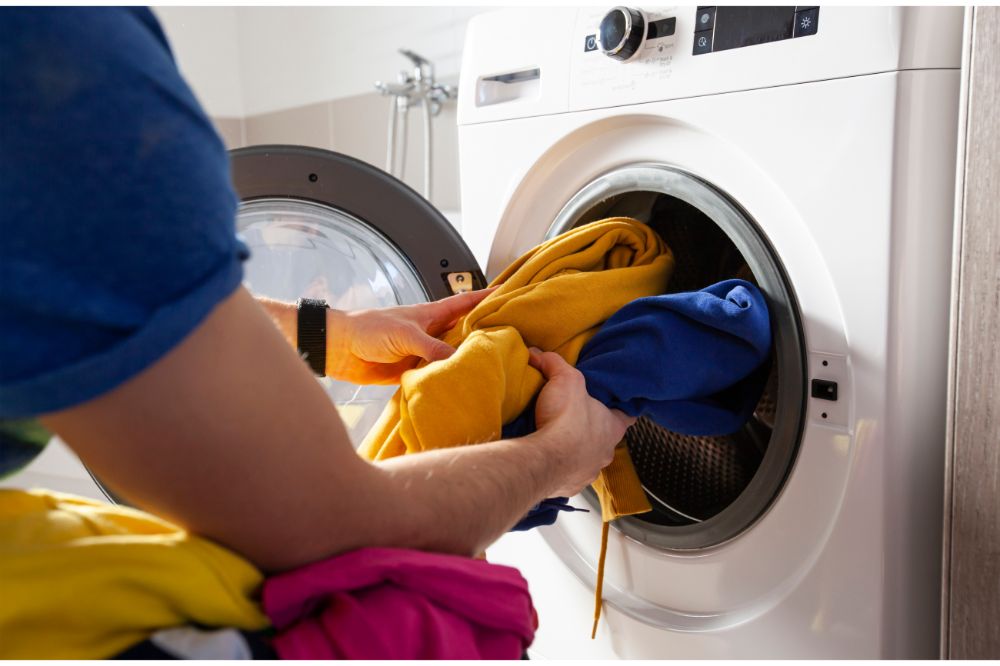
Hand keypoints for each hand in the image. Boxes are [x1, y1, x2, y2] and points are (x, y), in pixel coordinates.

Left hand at [326, 288, 495, 383]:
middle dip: (486, 334)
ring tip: (494, 368)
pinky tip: (462, 387)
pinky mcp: (414, 372)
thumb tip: (457, 361)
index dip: (487, 297)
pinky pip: (438, 377)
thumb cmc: (368, 328)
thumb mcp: (405, 334)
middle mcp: (432, 333)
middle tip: (513, 340)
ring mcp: (424, 353)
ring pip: (454, 356)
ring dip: (467, 362)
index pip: (466, 302)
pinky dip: (448, 381)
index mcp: (432, 314)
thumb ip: (432, 347)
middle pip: (466, 332)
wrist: (339, 349)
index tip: (510, 293)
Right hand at [528, 349, 634, 497]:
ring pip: (586, 458)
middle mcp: (606, 452)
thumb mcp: (564, 379)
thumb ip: (554, 364)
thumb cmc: (564, 421)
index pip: (628, 415)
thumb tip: (538, 354)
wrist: (544, 460)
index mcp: (613, 427)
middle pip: (604, 437)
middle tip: (574, 417)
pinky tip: (547, 457)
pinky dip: (560, 467)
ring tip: (557, 439)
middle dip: (591, 429)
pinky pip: (567, 475)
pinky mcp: (570, 485)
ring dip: (575, 450)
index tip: (616, 403)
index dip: (622, 407)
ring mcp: (589, 471)